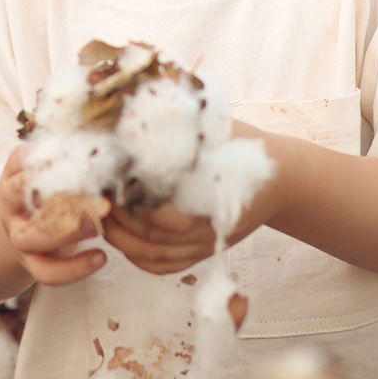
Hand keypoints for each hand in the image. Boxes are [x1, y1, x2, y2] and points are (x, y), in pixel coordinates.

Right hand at [0, 143, 109, 286]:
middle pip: (22, 195)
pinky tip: (100, 257)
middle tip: (95, 195)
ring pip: (33, 237)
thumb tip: (109, 138)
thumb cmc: (50, 189)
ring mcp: (19, 235)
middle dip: (58, 193)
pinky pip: (47, 272)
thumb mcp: (55, 168)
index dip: (49, 157)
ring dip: (67, 232)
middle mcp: (11, 203)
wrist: (27, 225)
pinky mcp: (32, 262)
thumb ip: (73, 155)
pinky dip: (74, 269)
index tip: (80, 155)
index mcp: (16, 172)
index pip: (23, 159)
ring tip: (97, 226)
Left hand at [102, 119, 280, 274]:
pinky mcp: (204, 251)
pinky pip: (167, 266)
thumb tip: (137, 112)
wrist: (280, 175)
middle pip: (153, 238)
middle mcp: (207, 228)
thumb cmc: (245, 146)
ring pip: (156, 256)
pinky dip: (141, 259)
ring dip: (123, 240)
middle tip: (97, 197)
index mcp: (211, 197)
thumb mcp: (216, 130)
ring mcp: (205, 244)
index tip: (109, 183)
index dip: (131, 204)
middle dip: (119, 220)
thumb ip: (181, 128)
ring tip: (102, 215)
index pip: (164, 217)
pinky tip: (122, 241)